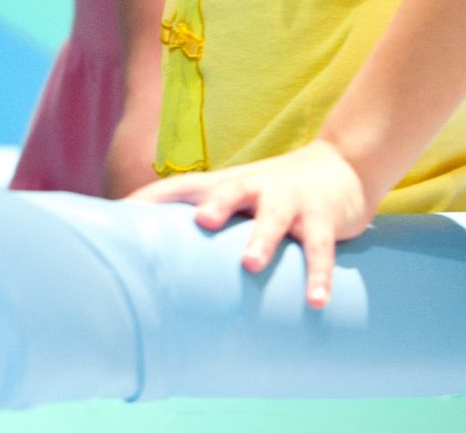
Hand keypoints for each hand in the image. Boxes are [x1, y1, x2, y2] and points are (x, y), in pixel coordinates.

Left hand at [129, 140, 373, 307]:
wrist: (344, 163)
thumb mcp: (237, 196)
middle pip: (230, 191)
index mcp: (227, 184)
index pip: (182, 186)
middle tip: (199, 222)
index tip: (121, 212)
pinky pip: (320, 249)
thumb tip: (155, 250)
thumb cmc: (274, 190)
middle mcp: (255, 188)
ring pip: (275, 219)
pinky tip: (315, 301)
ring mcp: (289, 201)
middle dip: (215, 206)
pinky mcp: (322, 218)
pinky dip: (318, 275)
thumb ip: (203, 216)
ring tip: (249, 264)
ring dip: (262, 240)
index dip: (152, 197)